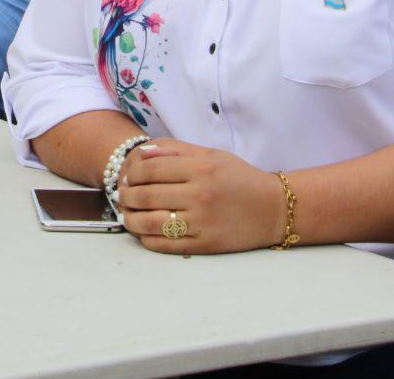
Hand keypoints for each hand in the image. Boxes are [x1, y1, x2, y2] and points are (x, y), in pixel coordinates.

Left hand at [115, 139, 285, 253]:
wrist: (273, 209)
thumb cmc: (240, 178)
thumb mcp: (211, 155)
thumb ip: (175, 150)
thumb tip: (142, 152)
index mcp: (201, 168)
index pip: (150, 169)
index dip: (131, 174)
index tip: (126, 177)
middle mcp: (200, 195)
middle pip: (146, 195)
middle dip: (126, 196)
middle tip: (120, 197)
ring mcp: (202, 222)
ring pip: (151, 222)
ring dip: (130, 219)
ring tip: (126, 215)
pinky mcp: (205, 244)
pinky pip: (166, 244)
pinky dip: (147, 239)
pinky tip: (143, 232)